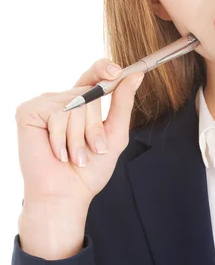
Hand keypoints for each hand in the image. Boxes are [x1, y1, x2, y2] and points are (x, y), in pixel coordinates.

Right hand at [15, 59, 143, 208]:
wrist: (66, 195)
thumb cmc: (89, 170)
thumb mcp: (114, 134)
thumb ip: (123, 103)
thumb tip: (136, 75)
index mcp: (80, 103)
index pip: (93, 75)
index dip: (104, 69)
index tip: (117, 72)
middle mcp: (62, 100)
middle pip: (89, 93)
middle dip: (94, 126)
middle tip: (91, 149)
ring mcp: (44, 104)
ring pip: (74, 105)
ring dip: (78, 138)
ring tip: (73, 155)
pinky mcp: (28, 112)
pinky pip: (56, 113)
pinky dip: (61, 138)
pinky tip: (57, 152)